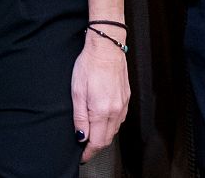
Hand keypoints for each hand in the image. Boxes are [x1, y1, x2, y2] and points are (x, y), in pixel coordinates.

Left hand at [72, 28, 130, 162]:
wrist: (106, 47)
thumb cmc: (89, 65)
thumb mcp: (77, 92)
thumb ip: (79, 118)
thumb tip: (81, 137)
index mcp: (102, 110)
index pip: (97, 141)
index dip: (88, 152)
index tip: (82, 156)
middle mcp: (116, 110)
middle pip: (107, 139)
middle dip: (96, 146)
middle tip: (84, 148)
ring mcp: (123, 104)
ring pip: (114, 130)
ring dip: (103, 136)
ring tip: (91, 134)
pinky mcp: (126, 98)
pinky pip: (120, 119)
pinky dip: (111, 125)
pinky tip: (103, 121)